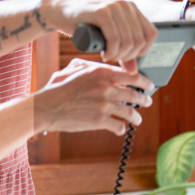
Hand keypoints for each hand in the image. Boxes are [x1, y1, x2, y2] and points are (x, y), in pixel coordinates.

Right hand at [32, 59, 154, 135]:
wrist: (47, 107)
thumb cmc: (56, 88)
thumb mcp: (71, 69)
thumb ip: (89, 66)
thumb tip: (100, 66)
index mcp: (100, 72)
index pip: (131, 75)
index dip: (143, 81)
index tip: (148, 84)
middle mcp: (105, 87)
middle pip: (135, 93)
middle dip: (144, 99)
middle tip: (147, 101)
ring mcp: (103, 104)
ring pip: (130, 112)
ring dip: (136, 117)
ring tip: (137, 119)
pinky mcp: (100, 121)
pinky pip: (119, 126)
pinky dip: (121, 129)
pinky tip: (119, 128)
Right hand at [43, 0, 157, 65]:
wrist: (57, 12)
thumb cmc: (81, 25)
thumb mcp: (106, 37)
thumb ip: (122, 50)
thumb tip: (134, 70)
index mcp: (131, 8)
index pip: (151, 34)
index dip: (143, 51)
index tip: (128, 58)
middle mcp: (125, 5)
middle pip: (140, 40)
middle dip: (128, 56)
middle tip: (113, 58)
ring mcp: (114, 7)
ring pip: (128, 41)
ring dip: (118, 55)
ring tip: (107, 56)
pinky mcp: (102, 12)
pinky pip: (115, 39)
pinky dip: (111, 51)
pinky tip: (103, 53)